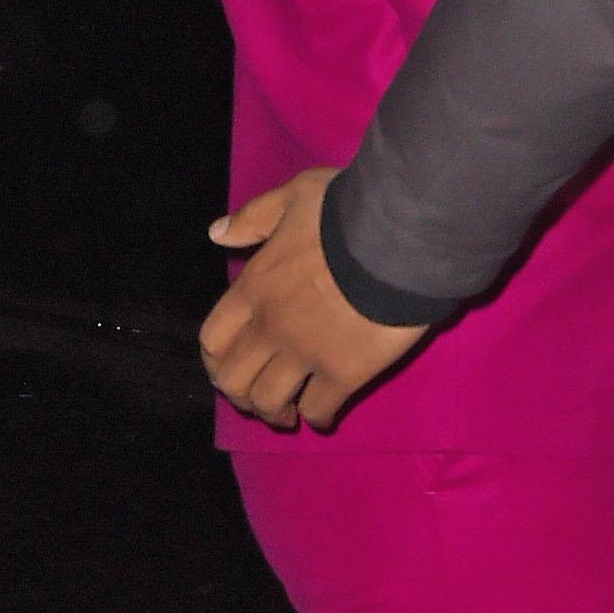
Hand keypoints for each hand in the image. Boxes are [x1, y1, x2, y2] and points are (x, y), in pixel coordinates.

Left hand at [201, 168, 425, 430]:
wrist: (401, 236)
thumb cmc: (348, 210)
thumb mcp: (294, 195)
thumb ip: (254, 217)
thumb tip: (217, 235)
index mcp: (253, 288)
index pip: (212, 338)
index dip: (216, 359)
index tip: (229, 364)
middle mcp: (270, 327)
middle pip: (233, 380)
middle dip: (240, 394)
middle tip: (257, 397)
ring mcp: (305, 354)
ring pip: (268, 402)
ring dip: (274, 412)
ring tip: (288, 413)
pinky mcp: (343, 373)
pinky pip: (319, 410)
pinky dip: (317, 417)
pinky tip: (324, 414)